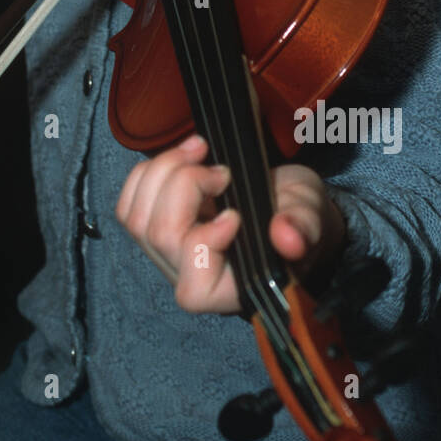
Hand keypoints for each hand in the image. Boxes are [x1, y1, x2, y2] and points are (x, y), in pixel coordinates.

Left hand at [115, 134, 345, 313]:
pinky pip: (128, 201)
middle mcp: (190, 276)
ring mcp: (167, 252)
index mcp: (230, 289)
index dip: (204, 242)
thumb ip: (303, 228)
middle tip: (221, 170)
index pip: (193, 284)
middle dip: (185, 186)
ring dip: (163, 171)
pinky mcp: (155, 223)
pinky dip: (148, 170)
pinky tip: (183, 155)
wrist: (285, 202)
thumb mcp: (311, 217)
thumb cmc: (298, 216)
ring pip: (136, 216)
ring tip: (199, 151)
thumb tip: (288, 237)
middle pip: (159, 235)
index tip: (236, 213)